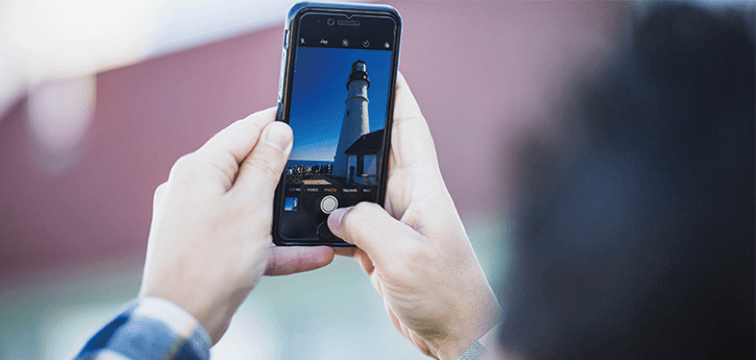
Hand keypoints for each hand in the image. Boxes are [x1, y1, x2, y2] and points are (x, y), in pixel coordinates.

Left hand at [139, 108, 333, 341]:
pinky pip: (244, 234)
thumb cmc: (210, 264)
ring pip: (247, 202)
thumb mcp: (251, 207)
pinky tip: (307, 253)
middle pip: (244, 165)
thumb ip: (266, 165)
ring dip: (280, 210)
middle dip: (279, 168)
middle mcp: (191, 187)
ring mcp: (195, 217)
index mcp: (199, 168)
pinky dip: (272, 242)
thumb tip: (276, 131)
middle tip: (310, 168)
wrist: (183, 318)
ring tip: (312, 212)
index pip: (243, 130)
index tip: (297, 117)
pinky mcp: (203, 243)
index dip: (274, 123)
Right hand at [328, 73, 500, 358]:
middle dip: (355, 135)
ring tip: (312, 170)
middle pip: (378, 154)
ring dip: (338, 183)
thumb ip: (366, 225)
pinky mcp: (383, 248)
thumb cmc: (447, 294)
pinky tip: (319, 223)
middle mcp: (409, 201)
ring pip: (359, 191)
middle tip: (328, 114)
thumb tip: (337, 215)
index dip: (399, 98)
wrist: (455, 333)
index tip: (385, 73)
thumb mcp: (403, 255)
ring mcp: (395, 225)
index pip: (410, 131)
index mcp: (423, 190)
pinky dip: (334, 223)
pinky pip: (353, 224)